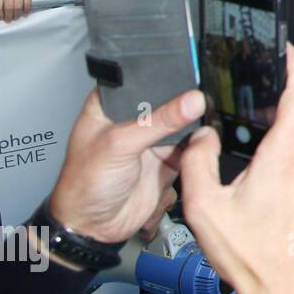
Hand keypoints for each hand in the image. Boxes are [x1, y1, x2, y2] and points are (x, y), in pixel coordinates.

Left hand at [48, 85, 205, 245]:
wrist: (94, 227)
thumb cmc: (84, 183)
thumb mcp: (120, 144)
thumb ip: (158, 121)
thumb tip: (192, 101)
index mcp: (110, 105)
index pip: (140, 78)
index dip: (163, 72)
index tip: (190, 66)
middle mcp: (131, 119)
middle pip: (166, 100)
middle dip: (184, 101)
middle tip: (204, 96)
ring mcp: (150, 140)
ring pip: (181, 123)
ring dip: (194, 124)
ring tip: (209, 116)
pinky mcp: (166, 159)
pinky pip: (190, 147)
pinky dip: (199, 146)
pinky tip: (205, 140)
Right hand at [179, 46, 293, 293]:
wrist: (289, 293)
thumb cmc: (251, 257)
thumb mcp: (204, 208)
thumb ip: (197, 161)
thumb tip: (203, 135)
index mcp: (287, 155)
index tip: (281, 48)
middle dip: (293, 80)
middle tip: (268, 72)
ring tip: (262, 114)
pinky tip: (274, 154)